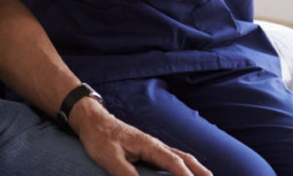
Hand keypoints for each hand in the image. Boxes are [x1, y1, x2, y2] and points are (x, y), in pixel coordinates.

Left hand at [68, 98, 210, 175]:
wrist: (93, 122)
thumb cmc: (100, 138)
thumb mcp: (110, 157)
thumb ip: (125, 173)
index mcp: (149, 145)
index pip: (174, 161)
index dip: (186, 175)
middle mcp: (155, 145)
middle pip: (184, 158)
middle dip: (200, 171)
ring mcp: (153, 148)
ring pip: (180, 158)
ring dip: (194, 168)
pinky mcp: (148, 151)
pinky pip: (171, 160)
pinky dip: (182, 167)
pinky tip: (183, 173)